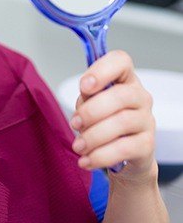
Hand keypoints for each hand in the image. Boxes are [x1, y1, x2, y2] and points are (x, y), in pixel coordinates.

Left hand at [69, 50, 156, 181]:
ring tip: (78, 146)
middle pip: (120, 96)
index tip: (84, 86)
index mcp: (124, 79)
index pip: (120, 61)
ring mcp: (147, 120)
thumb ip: (87, 96)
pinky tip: (86, 160)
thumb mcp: (91, 102)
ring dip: (93, 136)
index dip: (102, 70)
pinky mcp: (147, 145)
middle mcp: (140, 96)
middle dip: (91, 111)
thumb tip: (84, 98)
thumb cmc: (104, 120)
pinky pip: (124, 149)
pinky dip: (100, 156)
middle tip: (74, 123)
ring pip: (121, 123)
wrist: (124, 154)